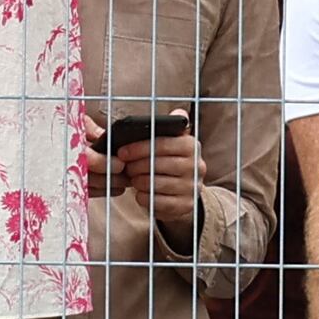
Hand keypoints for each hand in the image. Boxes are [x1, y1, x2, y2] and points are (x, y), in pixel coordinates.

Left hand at [133, 130, 207, 246]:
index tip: (122, 152)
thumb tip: (179, 113)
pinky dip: (144, 197)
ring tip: (133, 178)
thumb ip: (173, 127)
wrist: (186, 191)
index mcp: (192, 146)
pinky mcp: (186, 205)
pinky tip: (140, 193)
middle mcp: (196, 166)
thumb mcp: (174, 143)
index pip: (162, 144)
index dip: (138, 148)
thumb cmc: (171, 162)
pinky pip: (157, 202)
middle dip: (135, 166)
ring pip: (155, 183)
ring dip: (138, 181)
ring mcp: (192, 187)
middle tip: (125, 167)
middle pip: (156, 164)